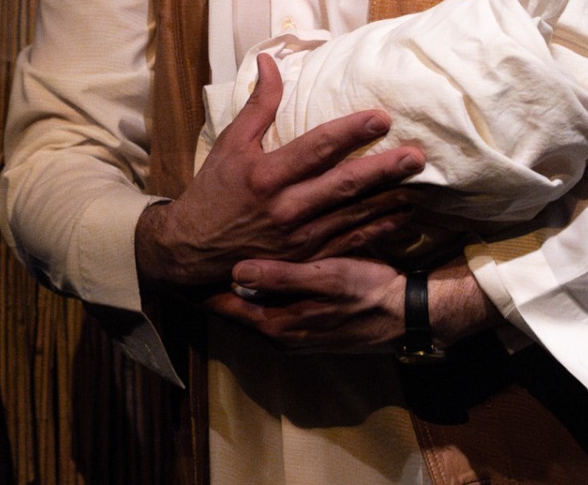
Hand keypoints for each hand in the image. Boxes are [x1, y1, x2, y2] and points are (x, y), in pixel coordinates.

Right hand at [134, 52, 425, 288]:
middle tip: (416, 155)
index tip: (380, 118)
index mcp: (265, 175)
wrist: (192, 251)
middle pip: (342, 185)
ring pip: (353, 216)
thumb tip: (270, 60)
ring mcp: (298, 239)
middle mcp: (285, 208)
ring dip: (388, 200)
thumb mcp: (229, 144)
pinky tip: (403, 219)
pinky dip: (379, 231)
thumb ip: (258, 104)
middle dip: (382, 169)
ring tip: (420, 184)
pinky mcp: (306, 260)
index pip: (315, 148)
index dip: (349, 132)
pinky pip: (349, 244)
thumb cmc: (213, 191)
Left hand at [205, 255, 500, 352]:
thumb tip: (237, 270)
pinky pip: (271, 307)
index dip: (201, 285)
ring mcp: (292, 333)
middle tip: (192, 253)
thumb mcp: (326, 279)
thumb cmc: (368, 291)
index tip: (180, 264)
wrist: (407, 314)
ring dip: (236, 285)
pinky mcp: (306, 327)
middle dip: (214, 282)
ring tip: (214, 255)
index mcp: (277, 325)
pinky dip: (259, 289)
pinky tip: (255, 268)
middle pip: (233, 307)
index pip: (224, 306)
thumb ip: (281, 277)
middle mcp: (279, 334)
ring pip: (251, 306)